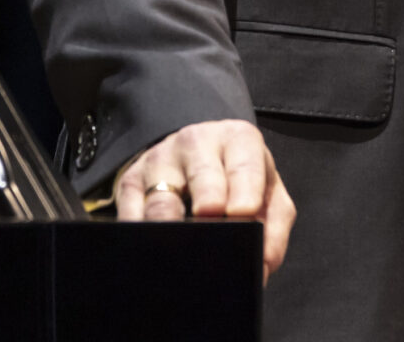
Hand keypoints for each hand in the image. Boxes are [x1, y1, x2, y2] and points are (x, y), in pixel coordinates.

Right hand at [112, 118, 296, 280]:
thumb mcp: (266, 192)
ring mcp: (160, 161)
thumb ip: (273, 225)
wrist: (191, 157)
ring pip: (162, 199)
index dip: (245, 189)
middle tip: (214, 229)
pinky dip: (141, 235)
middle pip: (202, 175)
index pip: (244, 162)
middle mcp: (196, 143)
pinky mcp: (130, 182)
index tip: (243, 213)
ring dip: (172, 228)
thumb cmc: (236, 179)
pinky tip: (153, 251)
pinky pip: (131, 214)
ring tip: (184, 252)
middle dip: (209, 200)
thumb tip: (263, 264)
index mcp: (237, 140)